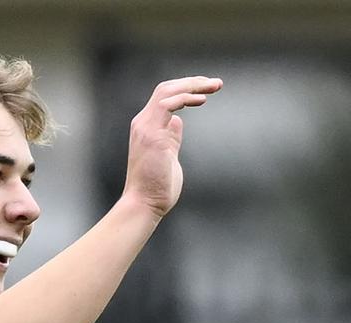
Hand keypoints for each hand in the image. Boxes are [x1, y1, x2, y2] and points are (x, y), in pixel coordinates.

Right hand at [122, 76, 222, 217]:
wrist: (144, 203)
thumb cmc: (157, 185)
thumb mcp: (168, 155)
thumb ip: (171, 137)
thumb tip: (177, 121)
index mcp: (147, 127)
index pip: (164, 97)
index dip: (186, 89)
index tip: (208, 91)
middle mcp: (143, 124)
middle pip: (166, 88)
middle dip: (193, 81)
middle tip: (217, 84)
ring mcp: (145, 128)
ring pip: (167, 91)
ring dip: (193, 85)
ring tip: (215, 86)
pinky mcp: (151, 135)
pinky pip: (167, 104)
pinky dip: (185, 97)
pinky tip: (202, 100)